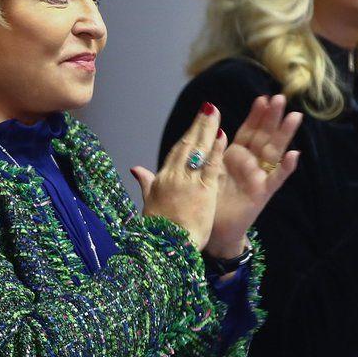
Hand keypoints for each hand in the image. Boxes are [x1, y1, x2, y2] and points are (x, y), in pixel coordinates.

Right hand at [131, 102, 222, 250]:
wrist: (165, 248)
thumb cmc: (157, 232)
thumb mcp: (148, 204)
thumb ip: (145, 183)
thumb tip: (135, 169)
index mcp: (161, 180)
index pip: (176, 152)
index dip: (187, 135)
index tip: (195, 123)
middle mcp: (174, 177)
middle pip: (188, 145)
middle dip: (198, 125)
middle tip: (208, 108)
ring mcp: (189, 182)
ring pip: (199, 150)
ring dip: (207, 130)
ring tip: (215, 113)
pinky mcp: (203, 191)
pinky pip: (211, 165)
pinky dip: (216, 149)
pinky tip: (222, 135)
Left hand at [207, 94, 301, 258]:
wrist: (212, 229)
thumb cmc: (208, 197)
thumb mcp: (206, 168)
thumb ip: (210, 149)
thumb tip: (211, 127)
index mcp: (235, 155)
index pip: (248, 130)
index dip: (255, 115)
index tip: (262, 98)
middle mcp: (250, 163)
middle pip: (264, 136)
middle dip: (271, 117)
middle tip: (280, 98)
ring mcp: (259, 177)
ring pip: (274, 152)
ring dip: (284, 135)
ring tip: (294, 117)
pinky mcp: (262, 193)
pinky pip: (276, 179)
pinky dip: (285, 168)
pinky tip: (294, 155)